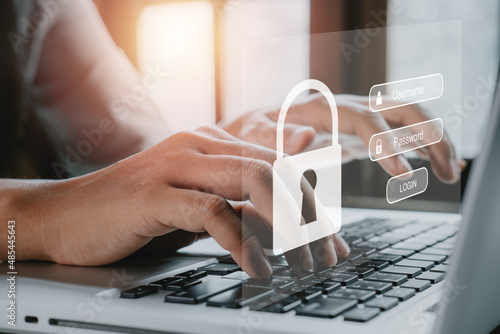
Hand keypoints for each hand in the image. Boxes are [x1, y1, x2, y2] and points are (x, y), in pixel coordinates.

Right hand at [12, 127, 345, 277]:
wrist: (63, 214)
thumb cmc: (132, 212)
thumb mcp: (193, 205)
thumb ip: (234, 201)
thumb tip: (280, 217)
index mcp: (211, 143)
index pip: (279, 162)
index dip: (311, 201)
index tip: (329, 239)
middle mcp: (198, 145)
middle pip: (276, 169)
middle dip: (310, 216)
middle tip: (325, 256)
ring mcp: (175, 165)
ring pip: (255, 180)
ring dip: (288, 227)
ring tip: (301, 264)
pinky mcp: (154, 194)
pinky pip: (213, 212)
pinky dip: (243, 242)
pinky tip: (257, 269)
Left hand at [222, 94, 461, 182]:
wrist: (258, 125)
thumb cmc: (255, 132)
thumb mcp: (257, 136)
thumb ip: (278, 140)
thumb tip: (306, 138)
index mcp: (324, 110)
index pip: (365, 120)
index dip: (386, 144)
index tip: (402, 175)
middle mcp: (347, 108)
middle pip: (400, 110)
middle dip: (429, 137)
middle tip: (445, 173)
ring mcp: (358, 119)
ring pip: (408, 119)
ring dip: (435, 142)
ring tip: (451, 174)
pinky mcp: (362, 134)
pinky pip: (400, 134)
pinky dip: (422, 147)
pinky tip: (440, 164)